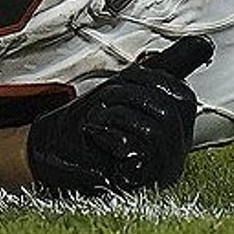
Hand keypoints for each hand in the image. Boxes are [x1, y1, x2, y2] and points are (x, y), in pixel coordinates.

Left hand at [26, 35, 212, 193]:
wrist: (50, 156)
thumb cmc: (83, 130)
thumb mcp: (120, 98)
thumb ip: (147, 79)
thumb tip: (172, 50)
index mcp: (173, 131)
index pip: (184, 97)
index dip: (155, 78)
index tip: (128, 75)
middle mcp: (174, 153)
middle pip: (173, 108)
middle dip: (132, 92)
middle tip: (105, 100)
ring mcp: (160, 171)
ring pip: (157, 127)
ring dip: (117, 113)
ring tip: (98, 121)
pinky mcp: (141, 183)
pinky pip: (141, 149)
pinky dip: (112, 134)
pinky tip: (99, 137)